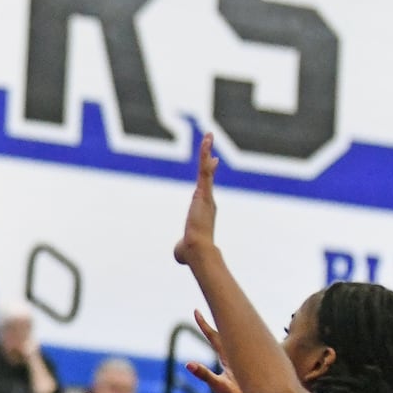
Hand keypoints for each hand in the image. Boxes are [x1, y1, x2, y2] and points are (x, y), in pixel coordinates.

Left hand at [173, 133, 218, 266]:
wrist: (196, 249)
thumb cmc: (190, 252)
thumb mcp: (184, 248)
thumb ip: (182, 248)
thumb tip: (180, 256)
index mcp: (203, 209)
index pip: (205, 187)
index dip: (209, 175)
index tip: (212, 163)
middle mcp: (207, 200)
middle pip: (207, 175)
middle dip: (209, 159)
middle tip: (209, 143)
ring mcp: (206, 195)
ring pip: (206, 169)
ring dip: (206, 151)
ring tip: (208, 135)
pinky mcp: (203, 192)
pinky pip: (204, 170)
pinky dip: (205, 155)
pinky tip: (206, 141)